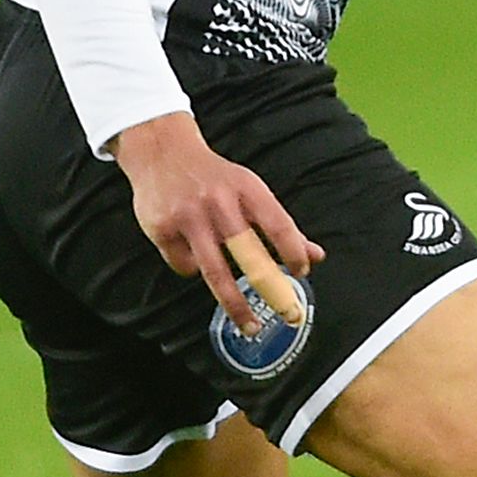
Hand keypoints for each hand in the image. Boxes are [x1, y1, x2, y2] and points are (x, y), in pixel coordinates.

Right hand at [112, 111, 323, 332]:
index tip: (302, 273)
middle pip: (248, 254)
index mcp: (247, 189)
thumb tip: (315, 256)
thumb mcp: (250, 190)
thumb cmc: (214, 177)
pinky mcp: (162, 229)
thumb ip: (281, 225)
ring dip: (234, 304)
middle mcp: (218, 202)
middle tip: (288, 314)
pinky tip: (194, 255)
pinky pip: (185, 267)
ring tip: (248, 325)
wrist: (161, 151)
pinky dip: (193, 270)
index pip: (279, 225)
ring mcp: (188, 216)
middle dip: (271, 289)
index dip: (294, 252)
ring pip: (215, 272)